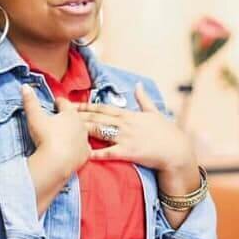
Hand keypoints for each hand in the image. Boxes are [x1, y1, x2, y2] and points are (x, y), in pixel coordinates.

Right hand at [22, 86, 89, 178]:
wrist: (55, 162)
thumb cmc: (45, 136)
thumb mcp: (35, 117)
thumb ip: (30, 101)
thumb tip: (25, 86)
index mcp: (70, 113)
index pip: (64, 103)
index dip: (58, 102)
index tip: (54, 103)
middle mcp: (81, 124)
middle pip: (75, 117)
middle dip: (68, 117)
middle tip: (59, 119)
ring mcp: (85, 140)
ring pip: (81, 132)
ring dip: (74, 132)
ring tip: (66, 135)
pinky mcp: (86, 154)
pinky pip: (84, 148)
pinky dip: (79, 148)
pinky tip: (75, 150)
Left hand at [78, 84, 198, 185]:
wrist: (176, 150)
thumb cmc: (166, 133)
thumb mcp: (154, 112)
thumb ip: (143, 99)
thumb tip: (138, 85)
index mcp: (129, 115)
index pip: (103, 108)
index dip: (86, 105)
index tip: (72, 104)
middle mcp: (125, 124)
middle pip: (97, 118)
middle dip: (78, 115)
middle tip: (61, 114)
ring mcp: (126, 137)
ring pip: (100, 131)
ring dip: (83, 129)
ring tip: (67, 129)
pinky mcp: (129, 152)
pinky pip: (109, 152)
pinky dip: (97, 153)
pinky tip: (84, 153)